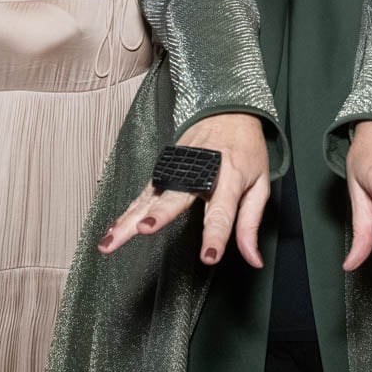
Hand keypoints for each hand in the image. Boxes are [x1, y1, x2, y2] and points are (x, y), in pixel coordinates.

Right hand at [99, 112, 270, 266]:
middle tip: (145, 228)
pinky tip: (113, 229)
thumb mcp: (260, 185)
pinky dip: (127, 212)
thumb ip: (251, 224)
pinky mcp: (164, 168)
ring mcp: (178, 168)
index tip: (209, 257)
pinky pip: (145, 193)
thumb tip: (254, 260)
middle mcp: (200, 172)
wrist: (230, 111)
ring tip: (111, 241)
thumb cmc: (247, 150)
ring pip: (151, 196)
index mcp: (230, 177)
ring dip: (129, 219)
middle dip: (160, 213)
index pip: (222, 212)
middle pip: (177, 197)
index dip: (216, 236)